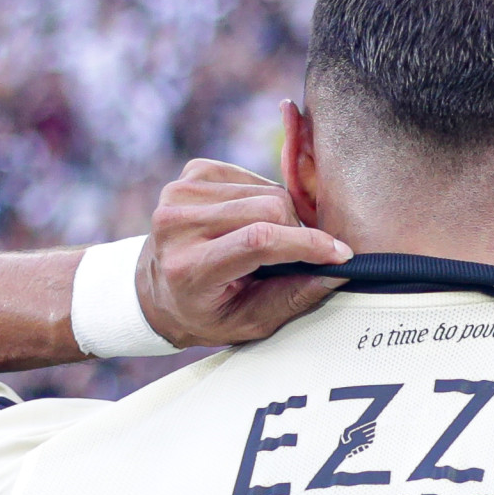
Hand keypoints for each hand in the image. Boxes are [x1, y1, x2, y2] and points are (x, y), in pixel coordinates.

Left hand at [135, 159, 350, 348]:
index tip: (339, 254)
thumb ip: (292, 297)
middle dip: (297, 231)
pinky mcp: (192, 173)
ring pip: (266, 190)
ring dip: (281, 216)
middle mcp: (177, 225)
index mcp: (189, 268)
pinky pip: (253, 177)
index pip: (258, 241)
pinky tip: (248, 221)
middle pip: (269, 208)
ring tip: (265, 244)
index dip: (307, 244)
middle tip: (295, 256)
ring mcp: (181, 193)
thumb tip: (336, 272)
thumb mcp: (248, 322)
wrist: (154, 291)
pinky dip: (263, 199)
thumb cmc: (205, 312)